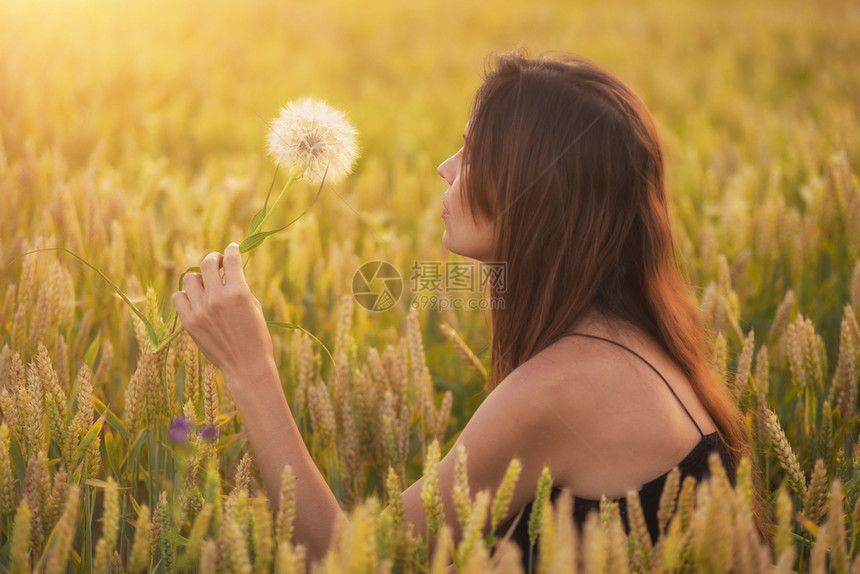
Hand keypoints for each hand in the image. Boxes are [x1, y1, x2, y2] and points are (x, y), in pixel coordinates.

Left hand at [172, 243, 275, 385]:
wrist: (246, 366)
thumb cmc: (257, 336)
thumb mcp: (254, 306)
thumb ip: (240, 287)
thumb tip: (228, 271)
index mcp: (239, 292)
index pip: (231, 259)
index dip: (232, 249)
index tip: (232, 248)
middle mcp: (217, 299)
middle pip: (207, 263)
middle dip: (214, 259)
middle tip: (218, 262)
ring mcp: (201, 310)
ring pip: (190, 278)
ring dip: (200, 277)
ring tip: (207, 284)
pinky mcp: (189, 322)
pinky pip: (179, 297)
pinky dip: (186, 295)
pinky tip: (196, 299)